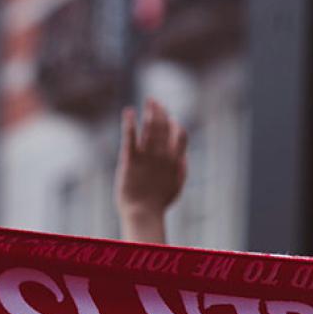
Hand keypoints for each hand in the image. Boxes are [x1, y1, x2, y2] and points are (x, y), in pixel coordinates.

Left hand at [114, 98, 188, 225]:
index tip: (170, 118)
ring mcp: (146, 156)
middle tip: (155, 101)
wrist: (142, 213)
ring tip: (149, 100)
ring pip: (151, 127)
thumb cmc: (158, 203)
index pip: (180, 134)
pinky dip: (130, 123)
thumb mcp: (176, 187)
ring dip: (151, 111)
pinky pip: (130, 137)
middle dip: (161, 110)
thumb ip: (182, 169)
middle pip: (165, 126)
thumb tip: (184, 157)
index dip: (176, 124)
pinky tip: (129, 112)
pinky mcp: (130, 160)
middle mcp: (162, 155)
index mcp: (174, 160)